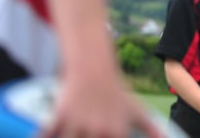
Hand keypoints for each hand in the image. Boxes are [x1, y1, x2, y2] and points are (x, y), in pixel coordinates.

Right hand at [42, 74, 161, 137]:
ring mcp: (77, 124)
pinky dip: (47, 136)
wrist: (95, 69)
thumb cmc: (117, 94)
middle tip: (92, 134)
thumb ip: (152, 130)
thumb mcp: (137, 112)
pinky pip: (47, 136)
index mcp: (116, 132)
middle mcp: (97, 130)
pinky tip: (53, 135)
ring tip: (78, 134)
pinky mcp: (59, 117)